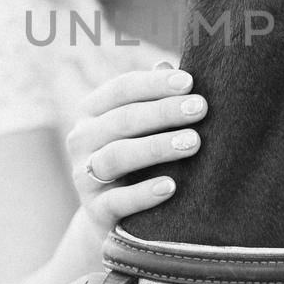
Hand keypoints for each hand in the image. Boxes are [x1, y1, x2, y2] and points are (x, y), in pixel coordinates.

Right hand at [66, 64, 206, 244]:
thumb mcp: (146, 129)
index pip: (122, 89)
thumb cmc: (142, 160)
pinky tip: (171, 186)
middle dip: (163, 112)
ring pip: (116, 156)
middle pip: (122, 120)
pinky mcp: (95, 211)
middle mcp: (82, 139)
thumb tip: (170, 64)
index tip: (190, 82)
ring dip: (156, 147)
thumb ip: (158, 99)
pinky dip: (143, 194)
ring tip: (193, 142)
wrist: (120, 219)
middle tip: (201, 108)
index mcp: (93, 111)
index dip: (155, 84)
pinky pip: (116, 201)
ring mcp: (84, 176)